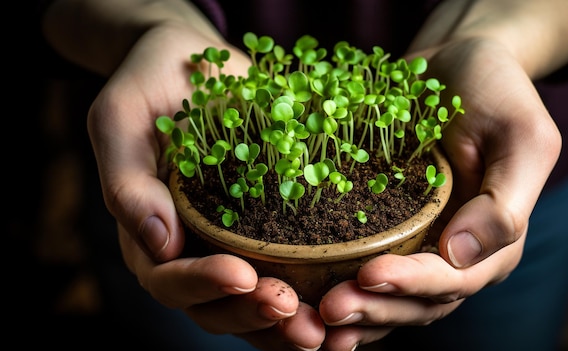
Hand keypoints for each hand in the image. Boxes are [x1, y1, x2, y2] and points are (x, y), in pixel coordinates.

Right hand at [87, 23, 324, 349]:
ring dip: (282, 324)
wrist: (194, 60)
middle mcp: (189, 245)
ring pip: (250, 303)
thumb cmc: (150, 80)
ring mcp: (229, 240)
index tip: (243, 275)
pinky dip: (307, 296)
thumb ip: (127, 181)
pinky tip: (336, 303)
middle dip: (251, 314)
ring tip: (321, 328)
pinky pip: (284, 272)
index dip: (203, 284)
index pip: (167, 276)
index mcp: (147, 229)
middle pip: (211, 304)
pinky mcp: (268, 226)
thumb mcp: (121, 118)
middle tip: (293, 311)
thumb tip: (159, 241)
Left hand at [316, 37, 560, 349]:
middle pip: (416, 302)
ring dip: (353, 312)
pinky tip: (306, 299)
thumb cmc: (497, 92)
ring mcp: (416, 243)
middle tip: (328, 309)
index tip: (367, 275)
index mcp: (493, 243)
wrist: (458, 63)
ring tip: (310, 315)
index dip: (411, 284)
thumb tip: (460, 256)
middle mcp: (454, 254)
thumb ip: (505, 203)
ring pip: (387, 297)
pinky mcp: (383, 227)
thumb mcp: (521, 138)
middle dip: (374, 308)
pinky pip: (361, 268)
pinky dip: (338, 287)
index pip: (453, 280)